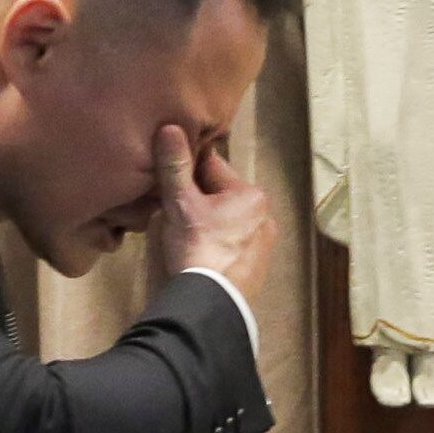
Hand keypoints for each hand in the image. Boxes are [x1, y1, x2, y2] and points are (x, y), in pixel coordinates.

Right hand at [151, 120, 273, 296]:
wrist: (214, 305)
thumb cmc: (199, 250)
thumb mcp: (181, 204)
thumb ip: (175, 166)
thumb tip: (170, 127)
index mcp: (251, 194)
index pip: (212, 167)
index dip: (187, 171)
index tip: (169, 178)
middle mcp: (264, 215)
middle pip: (220, 194)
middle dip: (198, 198)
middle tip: (173, 210)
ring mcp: (262, 243)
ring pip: (226, 220)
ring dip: (207, 221)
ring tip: (183, 234)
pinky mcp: (256, 267)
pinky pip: (231, 243)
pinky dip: (216, 244)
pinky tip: (198, 253)